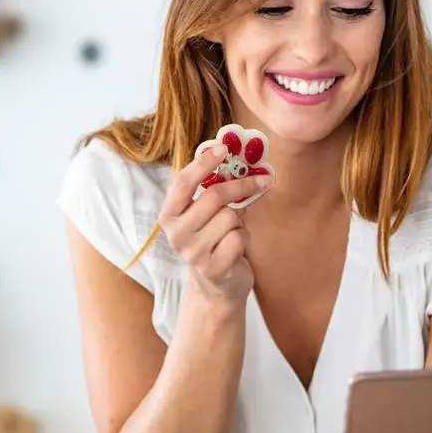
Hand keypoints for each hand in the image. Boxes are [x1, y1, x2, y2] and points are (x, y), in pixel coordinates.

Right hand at [159, 144, 270, 302]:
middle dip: (241, 185)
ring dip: (240, 221)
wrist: (217, 284)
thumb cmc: (214, 238)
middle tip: (262, 180)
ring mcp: (191, 253)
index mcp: (169, 215)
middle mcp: (176, 233)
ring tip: (233, 231)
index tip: (224, 148)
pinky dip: (244, 238)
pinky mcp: (211, 268)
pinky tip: (235, 247)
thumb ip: (217, 188)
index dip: (203, 163)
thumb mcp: (210, 213)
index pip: (183, 182)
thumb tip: (242, 161)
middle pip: (214, 196)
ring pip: (230, 217)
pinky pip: (239, 238)